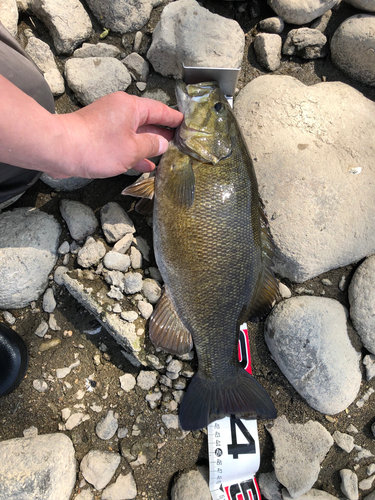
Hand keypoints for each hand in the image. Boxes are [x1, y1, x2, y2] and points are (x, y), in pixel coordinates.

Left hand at [55, 92, 182, 178]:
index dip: (174, 118)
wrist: (61, 150)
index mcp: (131, 107)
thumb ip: (151, 146)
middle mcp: (120, 111)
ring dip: (149, 145)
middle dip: (163, 132)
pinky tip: (145, 165)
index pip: (160, 110)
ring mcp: (109, 123)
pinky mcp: (100, 135)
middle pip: (148, 120)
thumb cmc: (97, 147)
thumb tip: (163, 143)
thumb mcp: (132, 149)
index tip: (186, 123)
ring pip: (136, 133)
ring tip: (166, 155)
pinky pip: (124, 141)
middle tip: (180, 141)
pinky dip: (134, 151)